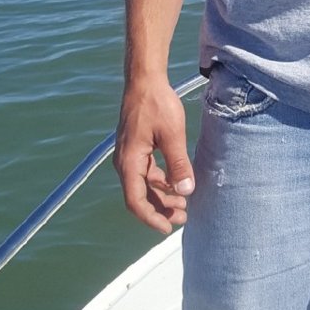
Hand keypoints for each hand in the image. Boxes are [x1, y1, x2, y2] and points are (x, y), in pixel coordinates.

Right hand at [113, 79, 195, 232]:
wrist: (145, 81)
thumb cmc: (157, 104)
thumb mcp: (173, 135)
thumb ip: (178, 164)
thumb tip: (185, 192)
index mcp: (129, 162)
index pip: (136, 201)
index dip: (151, 217)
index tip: (167, 228)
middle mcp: (124, 162)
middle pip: (140, 196)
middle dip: (160, 210)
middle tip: (183, 217)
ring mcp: (129, 156)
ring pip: (144, 186)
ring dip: (162, 196)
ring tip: (184, 203)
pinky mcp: (136, 149)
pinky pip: (146, 173)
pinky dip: (161, 182)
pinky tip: (176, 183)